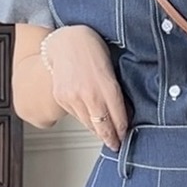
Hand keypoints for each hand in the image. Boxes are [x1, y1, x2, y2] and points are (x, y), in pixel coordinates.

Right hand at [45, 25, 127, 150]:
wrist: (65, 40)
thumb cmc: (91, 48)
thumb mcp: (111, 67)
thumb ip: (116, 90)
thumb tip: (124, 111)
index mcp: (107, 84)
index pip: (118, 116)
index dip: (122, 130)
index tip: (125, 137)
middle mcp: (89, 93)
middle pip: (103, 126)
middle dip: (111, 139)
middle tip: (116, 145)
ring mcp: (73, 97)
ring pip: (88, 123)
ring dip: (97, 131)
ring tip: (105, 135)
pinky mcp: (61, 98)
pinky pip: (76, 115)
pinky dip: (84, 119)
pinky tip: (90, 119)